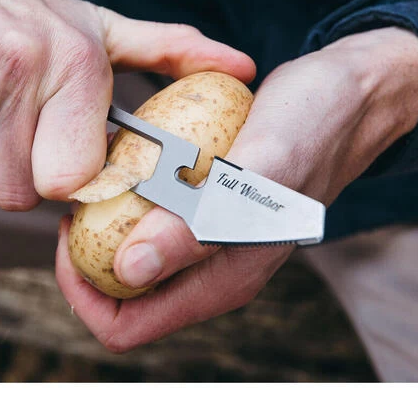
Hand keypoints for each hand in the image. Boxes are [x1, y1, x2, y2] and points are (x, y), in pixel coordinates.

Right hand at [0, 0, 255, 207]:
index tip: (59, 154)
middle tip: (11, 119)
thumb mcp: (93, 23)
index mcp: (76, 61)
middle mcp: (22, 70)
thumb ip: (168, 51)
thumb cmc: (12, 6)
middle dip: (15, 168)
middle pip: (18, 191)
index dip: (66, 178)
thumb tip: (242, 66)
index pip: (75, 178)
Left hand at [56, 27, 417, 350]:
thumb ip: (199, 226)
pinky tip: (126, 153)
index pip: (124, 324)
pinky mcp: (208, 206)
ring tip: (100, 172)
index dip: (82, 290)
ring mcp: (209, 239)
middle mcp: (212, 269)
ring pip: (132, 253)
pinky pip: (151, 215)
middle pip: (121, 294)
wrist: (346, 93)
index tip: (71, 228)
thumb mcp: (257, 171)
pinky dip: (129, 192)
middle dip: (86, 253)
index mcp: (223, 279)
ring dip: (105, 221)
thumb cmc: (312, 126)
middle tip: (79, 195)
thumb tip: (130, 271)